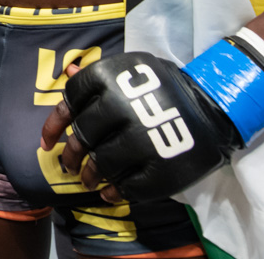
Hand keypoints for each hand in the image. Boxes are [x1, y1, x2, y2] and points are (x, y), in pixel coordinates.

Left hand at [38, 50, 252, 204]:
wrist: (214, 105)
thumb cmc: (163, 87)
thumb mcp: (131, 71)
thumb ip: (98, 77)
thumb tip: (70, 71)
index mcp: (111, 77)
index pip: (70, 101)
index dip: (54, 125)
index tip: (48, 142)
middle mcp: (122, 106)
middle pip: (82, 136)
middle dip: (72, 155)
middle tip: (70, 165)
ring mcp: (142, 139)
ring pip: (101, 164)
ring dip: (90, 177)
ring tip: (89, 181)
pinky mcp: (160, 169)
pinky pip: (127, 187)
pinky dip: (114, 192)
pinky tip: (111, 192)